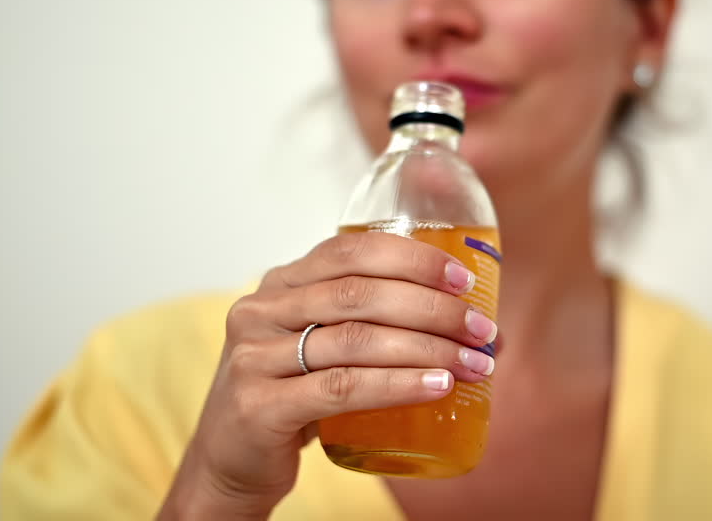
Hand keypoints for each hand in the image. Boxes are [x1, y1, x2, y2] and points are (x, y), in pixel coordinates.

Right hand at [158, 232, 497, 519]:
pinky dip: (398, 385)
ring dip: (428, 348)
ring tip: (473, 363)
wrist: (230, 462)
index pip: (351, 250)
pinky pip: (342, 388)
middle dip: (433, 308)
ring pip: (357, 340)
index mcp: (280, 283)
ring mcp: (254, 358)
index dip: (413, 258)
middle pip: (360, 293)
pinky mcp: (258, 406)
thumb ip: (373, 323)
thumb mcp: (320, 345)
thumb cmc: (293, 397)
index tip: (464, 280)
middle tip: (481, 329)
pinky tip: (436, 386)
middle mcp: (261, 311)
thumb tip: (475, 323)